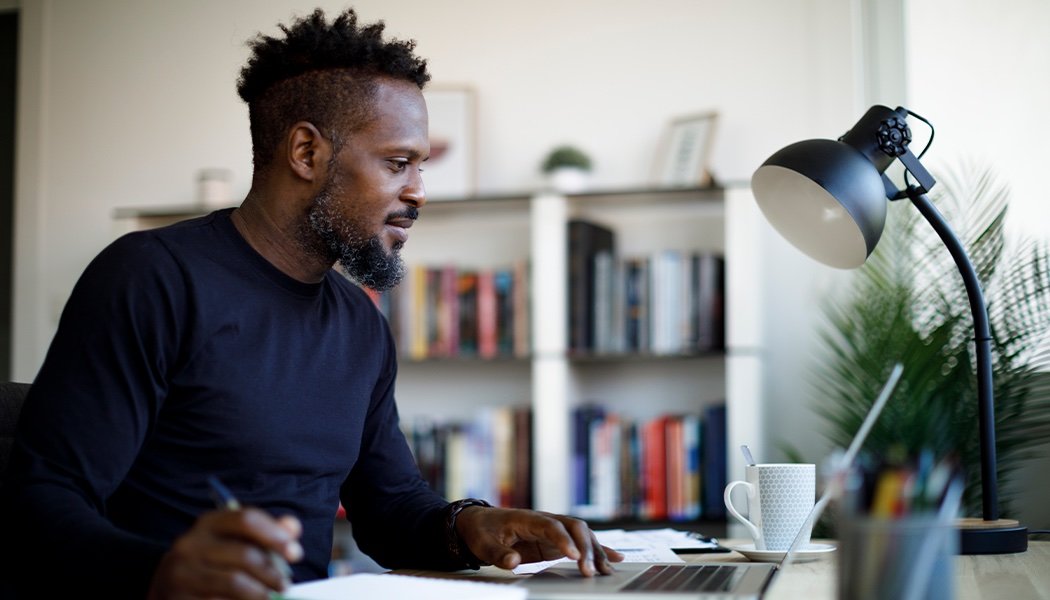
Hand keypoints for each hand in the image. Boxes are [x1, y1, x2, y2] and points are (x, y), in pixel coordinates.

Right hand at [147, 508, 302, 599]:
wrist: (166, 587)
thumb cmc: (211, 561)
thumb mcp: (233, 540)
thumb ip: (264, 532)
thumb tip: (293, 527)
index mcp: (208, 523)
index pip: (246, 520)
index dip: (275, 535)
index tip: (295, 553)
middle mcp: (191, 544)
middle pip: (244, 555)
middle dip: (271, 572)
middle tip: (286, 584)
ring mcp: (181, 573)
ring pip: (234, 583)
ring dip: (261, 593)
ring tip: (272, 597)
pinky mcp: (178, 598)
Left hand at [455, 506, 623, 575]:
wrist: (481, 522)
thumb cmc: (482, 531)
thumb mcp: (483, 543)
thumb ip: (498, 553)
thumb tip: (514, 560)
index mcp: (528, 518)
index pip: (552, 526)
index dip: (564, 540)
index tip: (575, 557)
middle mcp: (546, 521)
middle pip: (574, 528)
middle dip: (586, 548)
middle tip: (590, 571)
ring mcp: (554, 530)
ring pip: (582, 535)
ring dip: (596, 551)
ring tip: (607, 571)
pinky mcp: (557, 541)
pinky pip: (581, 544)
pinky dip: (598, 550)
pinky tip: (615, 560)